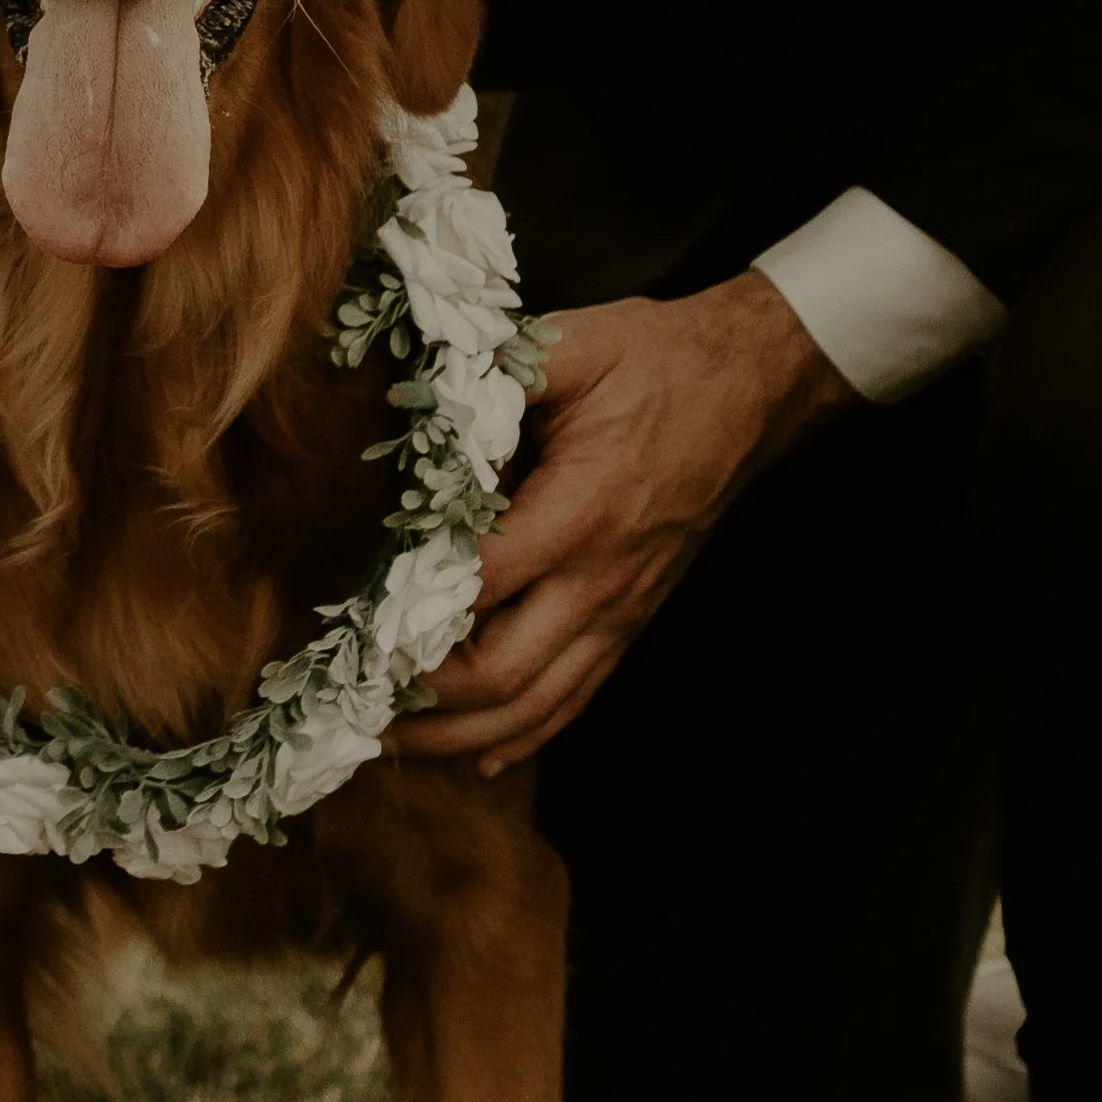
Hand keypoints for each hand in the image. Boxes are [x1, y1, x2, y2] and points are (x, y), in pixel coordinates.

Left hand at [395, 270, 851, 772]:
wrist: (752, 387)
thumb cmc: (659, 361)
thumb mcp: (577, 345)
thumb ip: (495, 375)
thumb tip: (411, 398)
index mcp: (583, 511)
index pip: (478, 588)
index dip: (410, 614)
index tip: (349, 623)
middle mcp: (603, 579)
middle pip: (501, 675)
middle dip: (419, 699)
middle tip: (350, 698)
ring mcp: (622, 610)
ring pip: (537, 707)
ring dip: (459, 734)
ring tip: (390, 740)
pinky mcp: (632, 620)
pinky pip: (576, 698)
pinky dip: (523, 736)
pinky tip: (478, 756)